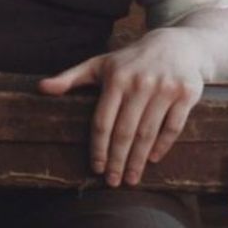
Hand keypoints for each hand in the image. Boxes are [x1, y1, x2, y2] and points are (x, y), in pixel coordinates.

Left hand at [37, 28, 208, 187]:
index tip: (97, 168)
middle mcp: (140, 83)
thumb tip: (41, 88)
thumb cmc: (132, 60)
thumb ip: (71, 77)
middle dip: (117, 161)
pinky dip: (163, 146)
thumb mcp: (101, 64)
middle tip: (113, 182)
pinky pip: (173, 127)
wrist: (178, 45)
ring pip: (148, 133)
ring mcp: (164, 88)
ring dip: (138, 160)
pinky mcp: (186, 94)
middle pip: (125, 131)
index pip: (103, 121)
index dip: (99, 148)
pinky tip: (153, 159)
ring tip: (131, 178)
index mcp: (116, 78)